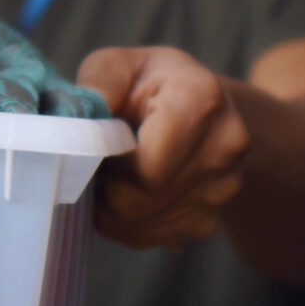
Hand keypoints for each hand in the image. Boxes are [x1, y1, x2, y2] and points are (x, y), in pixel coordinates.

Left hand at [75, 46, 251, 250]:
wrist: (198, 108)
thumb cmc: (147, 84)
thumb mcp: (117, 66)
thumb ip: (97, 84)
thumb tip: (80, 119)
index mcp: (202, 100)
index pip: (148, 167)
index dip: (111, 165)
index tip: (100, 147)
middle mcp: (224, 147)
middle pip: (142, 201)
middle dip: (107, 190)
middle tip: (98, 165)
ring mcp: (223, 189)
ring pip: (143, 226)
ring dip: (114, 210)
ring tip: (113, 176)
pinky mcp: (211, 220)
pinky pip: (152, 239)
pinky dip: (129, 225)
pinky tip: (129, 193)